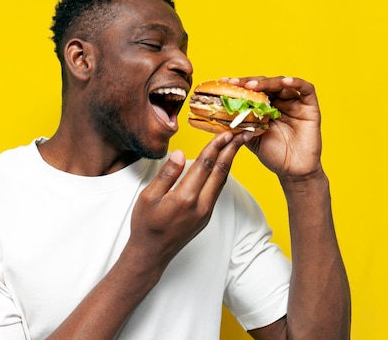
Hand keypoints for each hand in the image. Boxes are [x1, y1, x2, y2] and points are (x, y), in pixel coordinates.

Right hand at [126, 131, 249, 269]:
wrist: (152, 253)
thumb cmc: (145, 225)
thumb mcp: (148, 197)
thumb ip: (167, 174)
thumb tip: (180, 153)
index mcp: (184, 198)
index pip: (204, 165)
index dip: (215, 147)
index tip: (224, 133)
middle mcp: (200, 205)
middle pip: (220, 172)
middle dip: (231, 151)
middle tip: (241, 134)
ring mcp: (206, 212)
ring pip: (221, 181)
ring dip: (230, 161)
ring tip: (236, 145)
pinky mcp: (206, 216)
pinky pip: (217, 190)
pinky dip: (222, 174)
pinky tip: (223, 165)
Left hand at [222, 76, 322, 178]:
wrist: (292, 171)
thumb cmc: (272, 154)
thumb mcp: (249, 137)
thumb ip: (238, 125)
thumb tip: (217, 116)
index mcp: (265, 107)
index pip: (252, 90)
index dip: (239, 86)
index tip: (224, 83)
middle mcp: (280, 102)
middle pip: (265, 84)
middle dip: (249, 83)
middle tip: (235, 84)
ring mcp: (295, 103)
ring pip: (282, 83)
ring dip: (267, 82)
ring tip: (252, 86)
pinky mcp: (310, 106)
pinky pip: (306, 89)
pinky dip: (295, 82)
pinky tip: (285, 82)